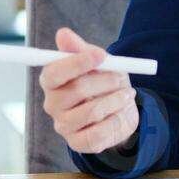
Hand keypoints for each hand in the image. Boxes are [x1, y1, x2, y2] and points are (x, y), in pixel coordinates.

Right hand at [38, 27, 139, 154]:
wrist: (119, 110)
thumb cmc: (103, 82)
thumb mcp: (97, 61)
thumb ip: (80, 49)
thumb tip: (63, 34)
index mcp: (52, 81)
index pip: (54, 73)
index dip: (77, 63)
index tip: (101, 55)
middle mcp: (52, 104)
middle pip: (76, 90)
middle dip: (105, 81)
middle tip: (121, 77)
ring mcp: (63, 126)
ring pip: (91, 111)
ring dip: (115, 100)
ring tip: (126, 94)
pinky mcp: (77, 143)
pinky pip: (99, 133)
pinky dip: (116, 119)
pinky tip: (120, 112)